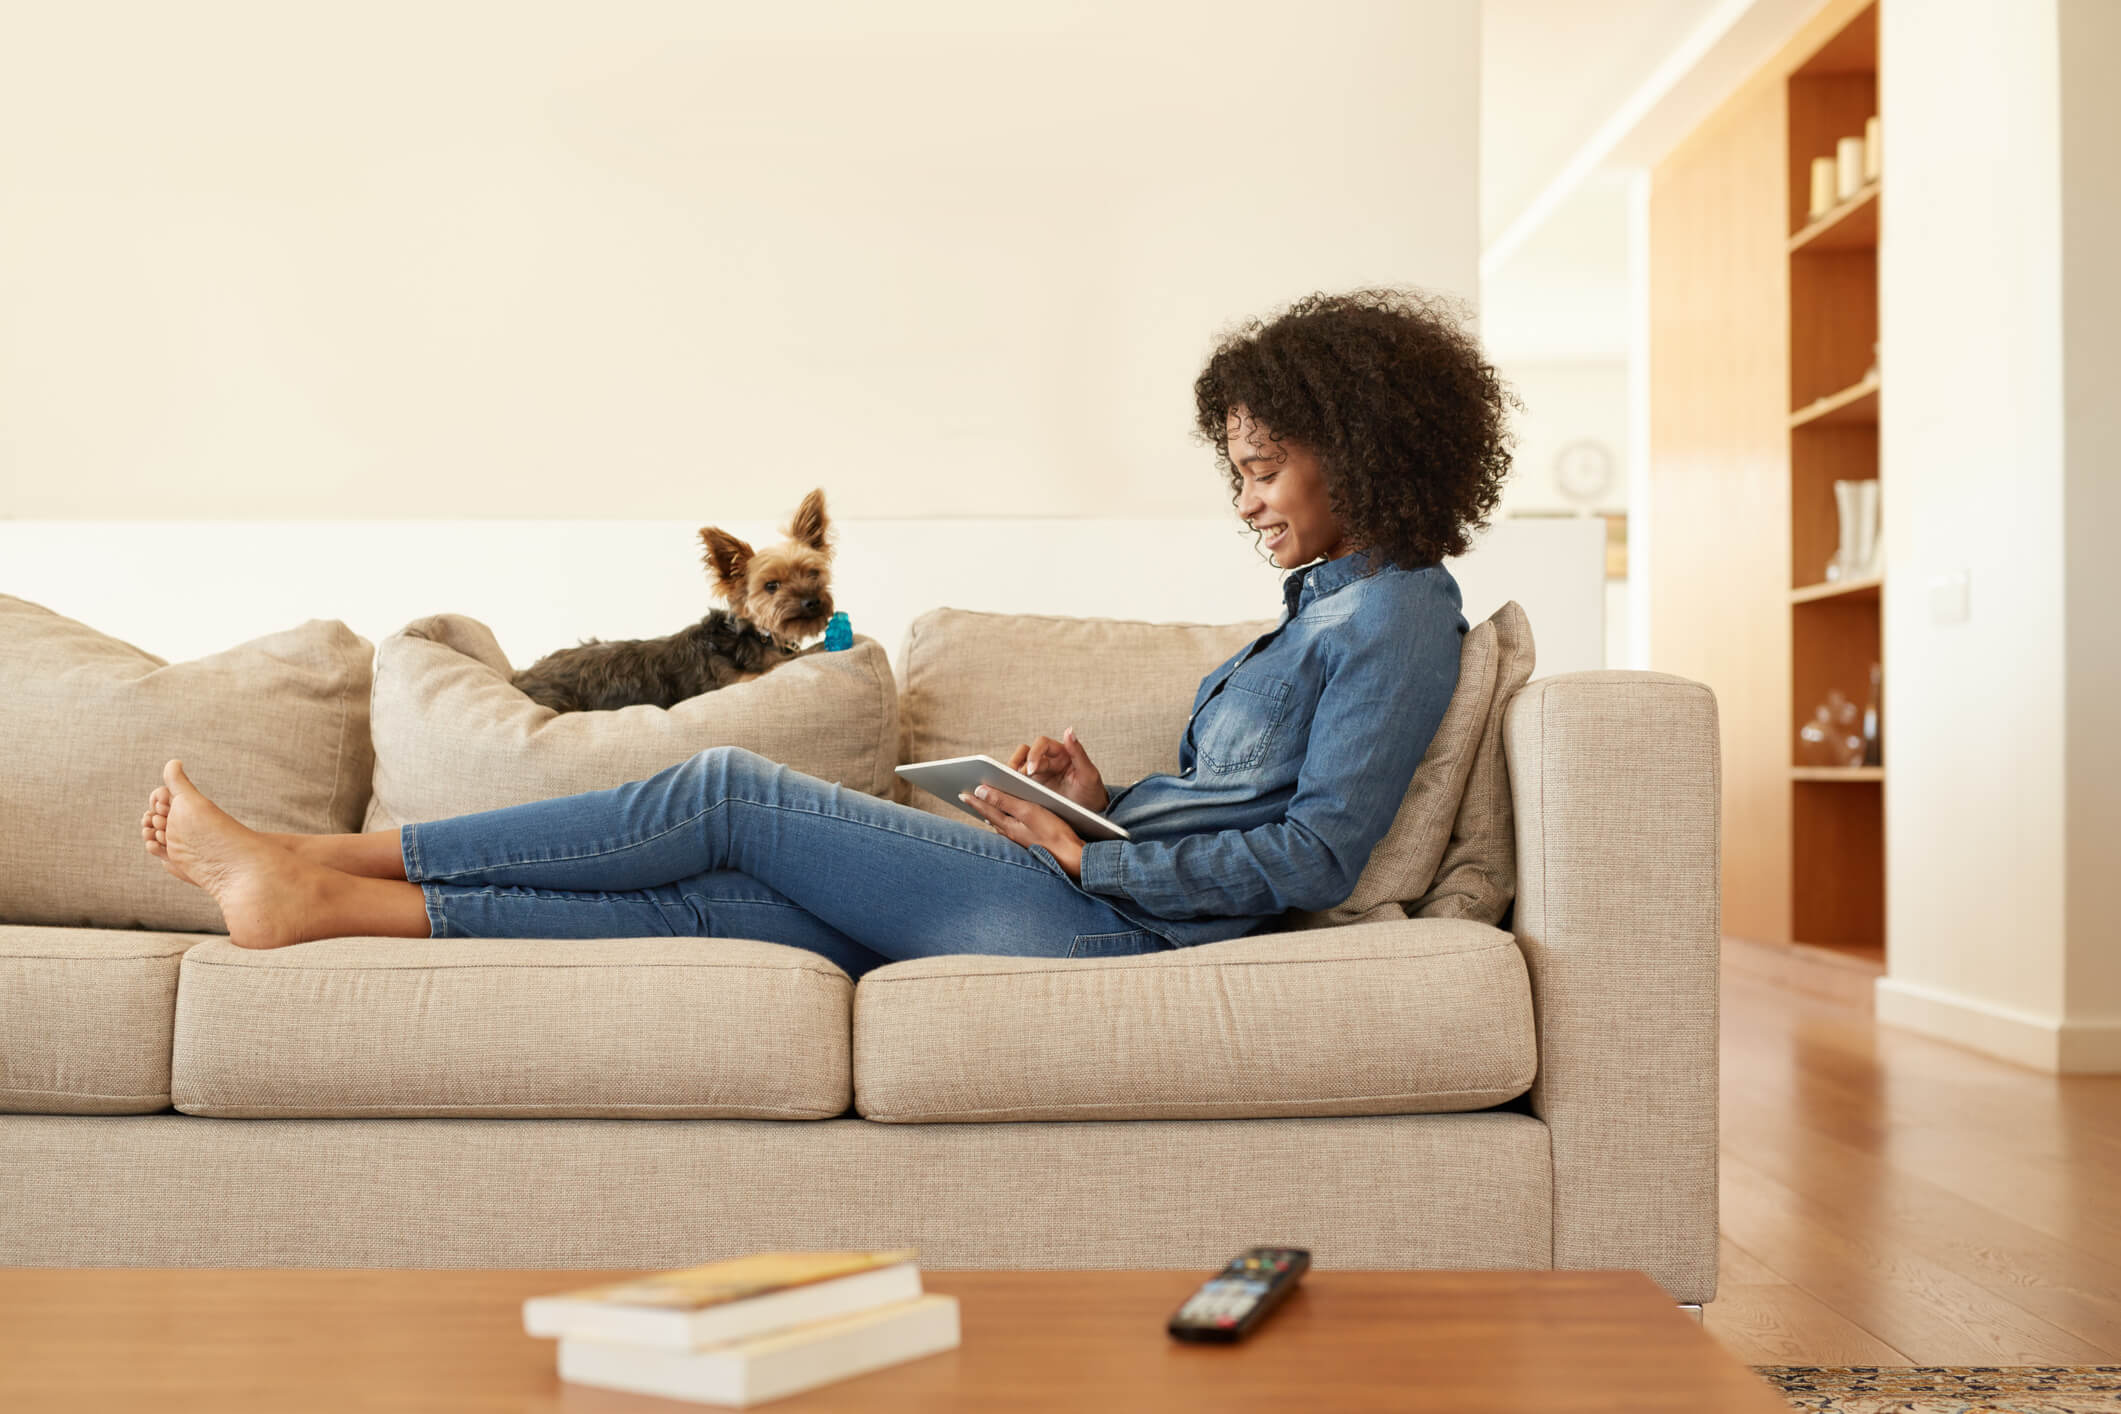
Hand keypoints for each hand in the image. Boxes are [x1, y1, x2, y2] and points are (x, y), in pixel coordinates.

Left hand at [959, 784, 1086, 879]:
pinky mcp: (1030, 841)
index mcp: (1008, 825)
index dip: (974, 800)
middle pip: (991, 817)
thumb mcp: (1027, 811)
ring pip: (1000, 824)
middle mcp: (1011, 834)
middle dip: (980, 806)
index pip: (986, 809)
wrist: (1070, 856)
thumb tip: (980, 792)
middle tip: (968, 799)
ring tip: (982, 808)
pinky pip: (1011, 829)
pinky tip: (1006, 822)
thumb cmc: (1052, 832)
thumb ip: (1003, 800)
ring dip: (991, 814)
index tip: (961, 793)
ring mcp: (1020, 839)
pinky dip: (1004, 821)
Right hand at [1006, 727, 1108, 811]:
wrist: (1091, 813)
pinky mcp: (1034, 787)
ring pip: (1019, 765)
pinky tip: (1009, 792)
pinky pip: (1019, 781)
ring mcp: (1040, 774)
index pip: (1042, 744)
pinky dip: (1012, 784)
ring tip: (1007, 783)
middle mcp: (1049, 760)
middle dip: (1018, 762)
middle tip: (1015, 777)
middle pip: (1025, 752)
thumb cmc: (1092, 792)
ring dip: (1012, 771)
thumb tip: (1069, 731)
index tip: (1032, 769)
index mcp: (1062, 753)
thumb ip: (1078, 752)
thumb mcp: (1089, 774)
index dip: (1034, 753)